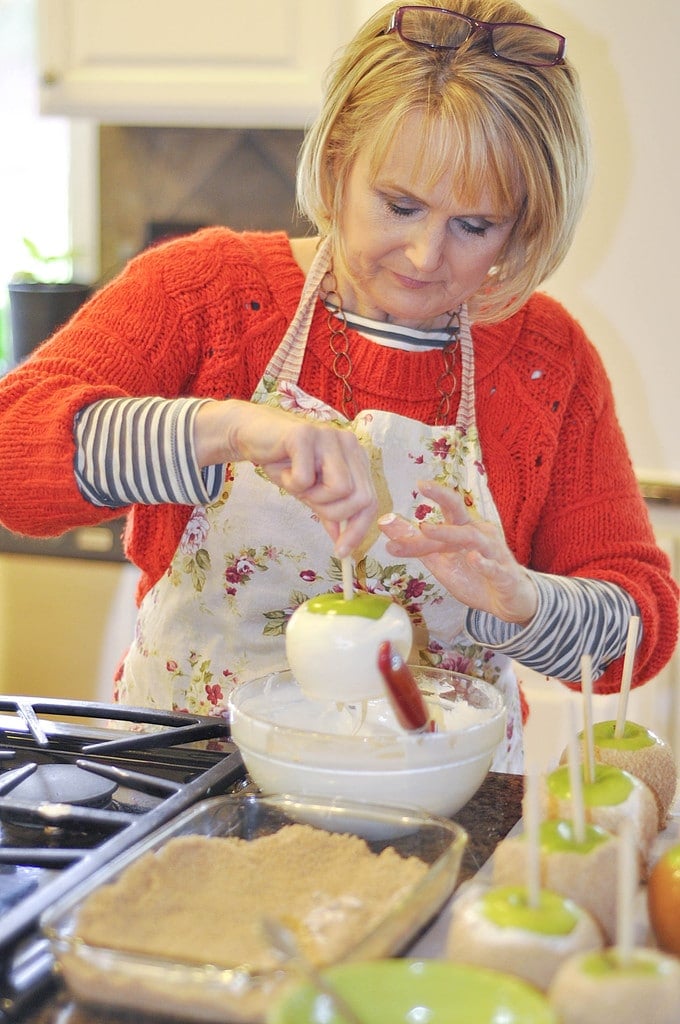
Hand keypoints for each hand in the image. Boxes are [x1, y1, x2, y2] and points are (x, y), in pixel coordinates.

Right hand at [195, 400, 376, 555]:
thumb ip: (329, 512)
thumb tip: (342, 543)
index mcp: (356, 457)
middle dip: (333, 513)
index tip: (341, 552)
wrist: (253, 434)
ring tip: (295, 481)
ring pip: (340, 489)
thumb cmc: (285, 462)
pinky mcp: (305, 435)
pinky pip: (306, 479)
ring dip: (312, 496)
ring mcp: (329, 436)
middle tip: (308, 501)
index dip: (359, 530)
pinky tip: (283, 469)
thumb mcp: (311, 492)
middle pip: (361, 498)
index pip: (371, 500)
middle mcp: (349, 444)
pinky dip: (290, 483)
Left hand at [378, 479, 536, 625]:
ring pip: (473, 537)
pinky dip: (484, 563)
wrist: (509, 601)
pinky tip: (473, 558)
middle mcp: (478, 533)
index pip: (439, 513)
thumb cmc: (475, 576)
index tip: (388, 515)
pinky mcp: (504, 574)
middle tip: (422, 486)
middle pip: (460, 509)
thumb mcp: (441, 561)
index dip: (417, 513)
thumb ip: (417, 546)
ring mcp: (492, 552)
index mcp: (463, 528)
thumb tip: (386, 526)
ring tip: (427, 529)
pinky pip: (494, 566)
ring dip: (449, 533)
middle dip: (442, 495)